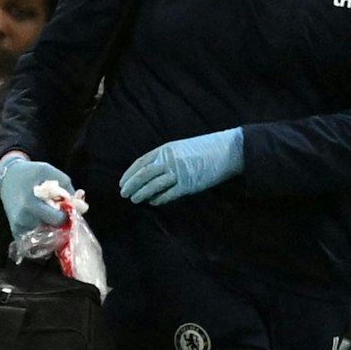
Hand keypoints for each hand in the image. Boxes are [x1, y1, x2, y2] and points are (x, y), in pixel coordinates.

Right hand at [0, 154, 73, 240]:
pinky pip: (36, 241)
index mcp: (31, 203)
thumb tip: (82, 207)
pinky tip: (44, 222)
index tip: (66, 208)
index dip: (66, 215)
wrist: (7, 177)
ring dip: (53, 230)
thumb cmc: (30, 173)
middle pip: (53, 231)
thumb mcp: (50, 172)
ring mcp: (19, 227)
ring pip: (46, 238)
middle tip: (59, 213)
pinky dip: (44, 234)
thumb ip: (68, 188)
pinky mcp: (16, 232)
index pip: (57, 220)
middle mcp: (23, 218)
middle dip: (61, 224)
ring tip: (50, 216)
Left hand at [120, 128, 244, 205]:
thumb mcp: (181, 147)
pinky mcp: (189, 185)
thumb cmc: (205, 149)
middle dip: (131, 185)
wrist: (228, 150)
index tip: (122, 182)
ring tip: (135, 200)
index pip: (141, 162)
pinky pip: (168, 195)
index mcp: (166, 149)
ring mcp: (179, 172)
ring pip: (153, 186)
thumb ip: (165, 157)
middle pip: (143, 175)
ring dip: (142, 194)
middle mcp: (170, 160)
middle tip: (123, 194)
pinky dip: (158, 200)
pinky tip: (153, 202)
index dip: (129, 174)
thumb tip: (149, 172)